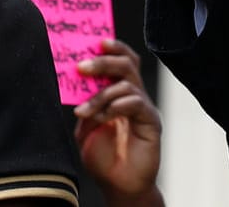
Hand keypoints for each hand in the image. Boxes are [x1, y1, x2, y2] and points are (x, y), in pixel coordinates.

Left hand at [74, 38, 162, 200]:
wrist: (119, 187)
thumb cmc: (104, 159)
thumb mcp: (86, 128)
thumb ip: (86, 105)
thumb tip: (76, 82)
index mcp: (121, 95)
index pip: (122, 62)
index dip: (112, 49)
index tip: (95, 42)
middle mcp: (135, 97)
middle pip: (127, 65)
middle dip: (104, 62)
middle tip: (83, 66)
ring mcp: (144, 108)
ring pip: (127, 83)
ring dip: (101, 94)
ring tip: (84, 111)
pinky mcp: (151, 122)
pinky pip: (136, 104)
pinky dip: (116, 107)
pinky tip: (102, 118)